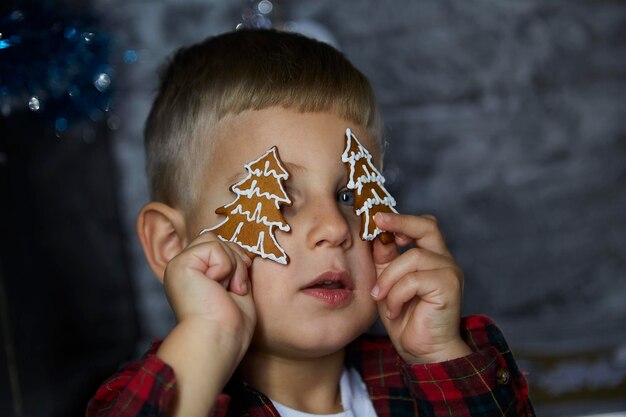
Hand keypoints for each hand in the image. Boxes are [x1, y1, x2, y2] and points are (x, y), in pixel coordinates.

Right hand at [163, 231, 255, 353]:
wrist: (219, 339)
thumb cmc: (231, 324)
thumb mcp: (235, 287)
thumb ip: (234, 266)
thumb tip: (243, 251)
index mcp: (194, 275)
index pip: (218, 247)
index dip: (236, 260)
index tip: (239, 286)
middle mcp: (184, 268)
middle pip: (216, 239)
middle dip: (236, 261)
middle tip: (234, 289)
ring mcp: (179, 265)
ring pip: (215, 240)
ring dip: (231, 265)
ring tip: (227, 289)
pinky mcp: (180, 264)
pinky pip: (213, 246)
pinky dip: (225, 266)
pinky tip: (217, 287)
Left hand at [371, 212, 470, 363]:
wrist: (422, 351)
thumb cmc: (405, 318)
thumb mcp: (387, 283)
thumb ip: (385, 260)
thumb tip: (378, 235)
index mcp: (430, 256)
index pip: (421, 226)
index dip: (400, 219)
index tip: (377, 218)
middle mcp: (444, 260)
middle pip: (427, 227)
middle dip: (401, 222)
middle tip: (378, 221)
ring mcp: (449, 271)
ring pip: (412, 258)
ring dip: (389, 279)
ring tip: (379, 297)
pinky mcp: (449, 286)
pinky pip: (414, 280)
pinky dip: (396, 294)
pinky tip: (393, 310)